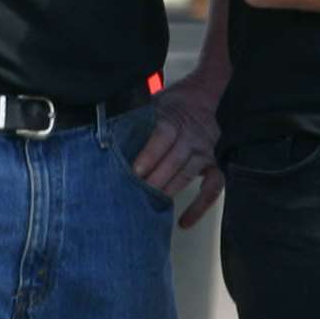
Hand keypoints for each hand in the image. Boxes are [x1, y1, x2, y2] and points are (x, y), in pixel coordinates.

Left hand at [132, 78, 224, 228]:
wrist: (202, 97)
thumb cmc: (170, 105)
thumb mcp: (152, 105)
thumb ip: (136, 119)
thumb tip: (105, 133)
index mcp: (174, 119)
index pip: (163, 135)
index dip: (150, 154)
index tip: (136, 171)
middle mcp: (192, 136)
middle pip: (174, 159)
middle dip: (155, 178)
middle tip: (137, 194)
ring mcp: (204, 152)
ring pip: (188, 174)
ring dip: (169, 190)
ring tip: (151, 205)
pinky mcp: (214, 166)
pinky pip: (212, 188)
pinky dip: (200, 206)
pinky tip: (184, 221)